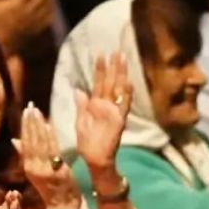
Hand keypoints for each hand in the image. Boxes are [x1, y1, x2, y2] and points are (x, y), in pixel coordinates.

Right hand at [12, 103, 79, 208]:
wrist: (62, 206)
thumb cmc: (50, 188)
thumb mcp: (34, 172)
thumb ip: (24, 155)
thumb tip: (13, 140)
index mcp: (28, 166)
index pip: (24, 142)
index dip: (25, 126)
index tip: (25, 111)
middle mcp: (33, 166)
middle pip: (31, 140)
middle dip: (30, 122)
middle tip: (30, 106)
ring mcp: (45, 168)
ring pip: (40, 143)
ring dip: (38, 126)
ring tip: (37, 111)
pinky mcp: (56, 170)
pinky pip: (52, 150)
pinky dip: (49, 137)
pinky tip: (48, 125)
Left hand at [75, 53, 131, 171]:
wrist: (93, 158)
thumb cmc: (88, 143)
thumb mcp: (80, 121)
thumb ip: (81, 106)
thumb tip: (78, 90)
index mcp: (96, 106)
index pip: (99, 83)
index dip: (100, 69)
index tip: (100, 54)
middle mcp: (107, 106)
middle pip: (111, 82)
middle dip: (113, 67)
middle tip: (116, 50)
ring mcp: (114, 112)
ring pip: (119, 90)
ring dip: (121, 75)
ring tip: (122, 59)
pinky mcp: (119, 121)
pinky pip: (124, 106)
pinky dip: (127, 95)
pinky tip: (129, 83)